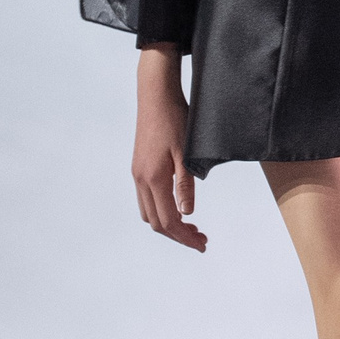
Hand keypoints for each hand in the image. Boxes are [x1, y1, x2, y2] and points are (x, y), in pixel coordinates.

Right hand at [133, 45, 206, 251]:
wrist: (156, 94)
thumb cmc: (175, 119)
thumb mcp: (187, 153)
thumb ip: (186, 185)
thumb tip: (187, 214)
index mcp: (153, 178)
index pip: (168, 221)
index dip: (185, 237)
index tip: (202, 244)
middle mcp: (141, 179)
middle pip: (156, 222)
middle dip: (178, 235)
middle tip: (201, 239)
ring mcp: (137, 173)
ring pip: (148, 212)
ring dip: (168, 224)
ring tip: (191, 226)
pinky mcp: (138, 166)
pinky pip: (145, 199)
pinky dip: (160, 210)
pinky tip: (176, 206)